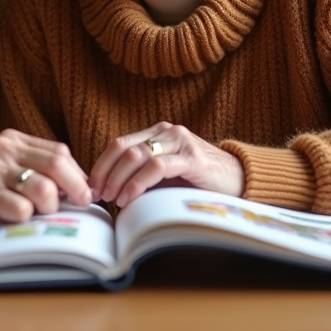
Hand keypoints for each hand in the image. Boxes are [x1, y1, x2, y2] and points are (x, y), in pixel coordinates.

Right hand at [0, 129, 91, 227]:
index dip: (78, 174)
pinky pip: (18, 207)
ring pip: (43, 188)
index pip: (60, 152)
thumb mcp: (3, 163)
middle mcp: (5, 150)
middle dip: (76, 188)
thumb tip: (74, 185)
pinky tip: (17, 217)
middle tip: (81, 204)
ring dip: (50, 205)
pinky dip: (26, 216)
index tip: (85, 192)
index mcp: (14, 140)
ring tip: (40, 212)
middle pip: (58, 165)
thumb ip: (33, 166)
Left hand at [89, 122, 244, 207]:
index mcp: (158, 133)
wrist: (240, 180)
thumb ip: (142, 176)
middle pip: (123, 147)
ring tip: (111, 198)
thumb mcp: (166, 177)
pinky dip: (137, 184)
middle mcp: (167, 132)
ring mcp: (180, 141)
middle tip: (96, 194)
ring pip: (137, 156)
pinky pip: (156, 167)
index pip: (119, 144)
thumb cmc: (200, 182)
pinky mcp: (192, 158)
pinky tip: (128, 198)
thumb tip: (109, 192)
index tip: (91, 186)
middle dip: (105, 172)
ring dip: (118, 179)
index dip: (101, 164)